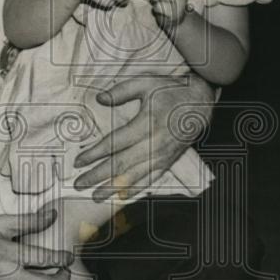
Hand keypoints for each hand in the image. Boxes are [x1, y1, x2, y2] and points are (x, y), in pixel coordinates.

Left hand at [73, 74, 215, 199]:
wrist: (200, 102)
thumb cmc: (172, 91)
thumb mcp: (147, 82)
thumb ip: (122, 91)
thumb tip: (99, 99)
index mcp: (147, 124)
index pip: (115, 143)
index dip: (95, 154)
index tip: (78, 161)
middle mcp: (155, 144)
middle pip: (121, 164)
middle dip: (97, 176)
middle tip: (79, 184)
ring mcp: (162, 155)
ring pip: (134, 176)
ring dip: (113, 188)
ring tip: (95, 196)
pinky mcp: (168, 161)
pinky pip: (150, 179)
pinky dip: (135, 189)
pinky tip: (122, 196)